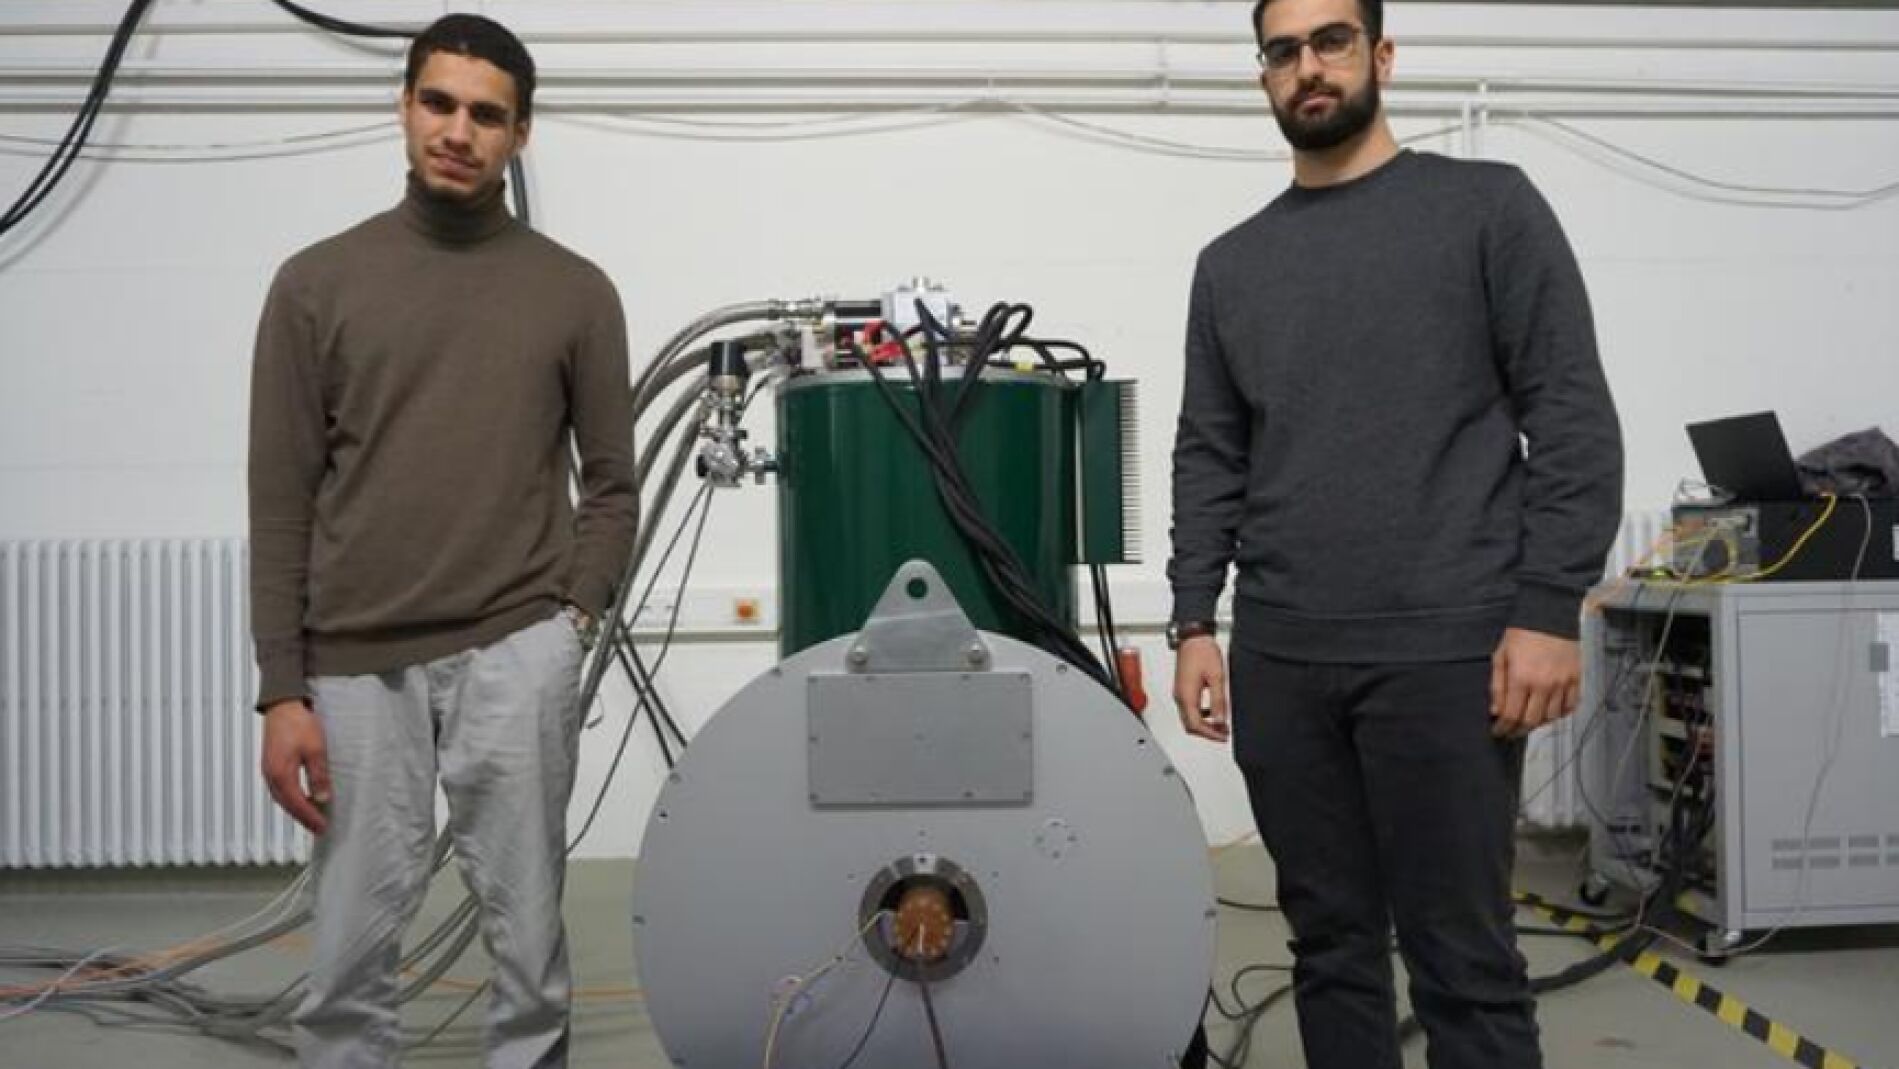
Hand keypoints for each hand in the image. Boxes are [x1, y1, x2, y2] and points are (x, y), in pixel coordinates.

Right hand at [260, 699, 330, 834]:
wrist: (282, 705)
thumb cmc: (298, 724)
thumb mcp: (316, 750)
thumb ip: (318, 776)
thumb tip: (322, 799)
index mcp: (281, 774)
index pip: (297, 804)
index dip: (310, 817)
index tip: (322, 827)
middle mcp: (271, 775)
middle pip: (286, 804)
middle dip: (302, 818)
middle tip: (317, 828)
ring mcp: (268, 770)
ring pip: (281, 798)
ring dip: (295, 809)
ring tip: (311, 817)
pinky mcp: (271, 764)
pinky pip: (280, 788)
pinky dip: (290, 798)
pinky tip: (299, 798)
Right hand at [1172, 637, 1230, 742]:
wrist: (1192, 637)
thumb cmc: (1202, 652)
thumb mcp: (1216, 677)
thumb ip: (1218, 701)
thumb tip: (1220, 720)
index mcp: (1187, 696)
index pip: (1196, 725)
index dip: (1210, 734)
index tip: (1223, 736)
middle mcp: (1180, 696)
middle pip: (1190, 725)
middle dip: (1207, 732)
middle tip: (1223, 733)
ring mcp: (1180, 692)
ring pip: (1189, 718)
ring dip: (1204, 724)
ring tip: (1220, 724)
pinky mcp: (1182, 688)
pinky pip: (1189, 708)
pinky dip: (1201, 715)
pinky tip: (1213, 712)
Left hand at [1489, 628, 1580, 738]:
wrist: (1549, 615)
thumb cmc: (1522, 634)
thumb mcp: (1500, 656)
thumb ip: (1497, 685)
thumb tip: (1496, 711)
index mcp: (1522, 678)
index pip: (1511, 715)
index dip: (1503, 728)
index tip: (1498, 732)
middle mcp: (1544, 685)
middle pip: (1531, 721)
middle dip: (1518, 731)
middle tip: (1510, 732)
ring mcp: (1563, 683)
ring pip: (1551, 717)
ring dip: (1538, 723)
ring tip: (1528, 721)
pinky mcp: (1576, 679)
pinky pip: (1570, 706)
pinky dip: (1560, 713)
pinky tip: (1550, 712)